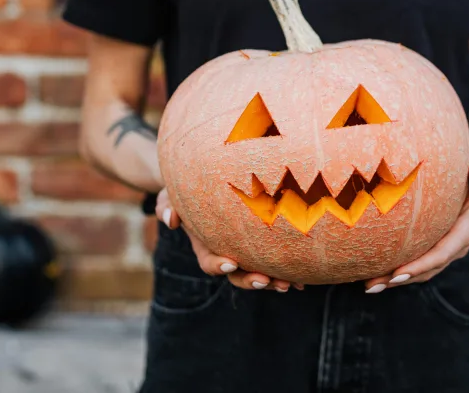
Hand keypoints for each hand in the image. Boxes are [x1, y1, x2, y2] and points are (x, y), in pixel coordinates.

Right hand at [155, 188, 301, 291]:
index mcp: (205, 245)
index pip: (209, 262)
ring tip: (288, 284)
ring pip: (258, 273)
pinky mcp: (261, 247)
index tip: (231, 263)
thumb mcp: (171, 193)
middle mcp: (226, 252)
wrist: (208, 183)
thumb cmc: (187, 189)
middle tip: (265, 280)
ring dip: (273, 281)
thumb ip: (166, 205)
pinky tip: (302, 279)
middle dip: (251, 280)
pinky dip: (287, 272)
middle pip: (237, 275)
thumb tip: (171, 220)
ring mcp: (244, 252)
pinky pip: (274, 263)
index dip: (219, 265)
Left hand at [363, 150, 468, 293]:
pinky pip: (417, 258)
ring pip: (420, 268)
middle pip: (427, 268)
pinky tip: (374, 268)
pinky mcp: (436, 241)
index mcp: (466, 229)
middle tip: (372, 286)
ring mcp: (446, 245)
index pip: (443, 252)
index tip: (397, 273)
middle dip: (400, 279)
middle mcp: (456, 243)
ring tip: (368, 285)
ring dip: (394, 279)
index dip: (421, 265)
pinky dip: (397, 266)